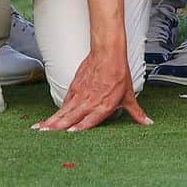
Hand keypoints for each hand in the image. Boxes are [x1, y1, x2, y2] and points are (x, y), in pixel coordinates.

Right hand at [33, 48, 151, 132]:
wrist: (108, 50)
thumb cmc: (119, 73)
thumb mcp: (129, 94)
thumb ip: (135, 112)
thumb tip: (147, 123)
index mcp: (104, 105)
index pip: (89, 120)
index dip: (79, 129)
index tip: (68, 136)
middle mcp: (90, 102)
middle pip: (71, 117)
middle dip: (57, 128)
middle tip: (44, 136)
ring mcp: (80, 95)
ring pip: (64, 111)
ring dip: (51, 121)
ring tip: (39, 130)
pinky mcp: (74, 87)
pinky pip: (64, 103)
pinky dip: (55, 112)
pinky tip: (47, 120)